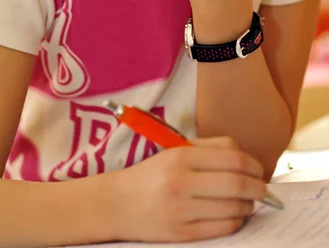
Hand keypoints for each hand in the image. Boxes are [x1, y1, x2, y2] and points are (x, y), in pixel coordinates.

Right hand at [113, 136, 264, 242]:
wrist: (117, 203)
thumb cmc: (151, 175)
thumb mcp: (174, 152)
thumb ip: (208, 149)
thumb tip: (245, 158)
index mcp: (180, 155)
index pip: (232, 157)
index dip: (253, 164)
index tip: (259, 169)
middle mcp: (181, 181)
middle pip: (237, 183)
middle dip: (259, 188)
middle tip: (264, 189)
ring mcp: (182, 209)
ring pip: (233, 208)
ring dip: (249, 206)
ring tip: (249, 202)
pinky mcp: (181, 233)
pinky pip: (222, 228)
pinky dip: (236, 221)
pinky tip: (235, 215)